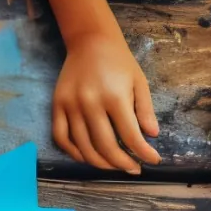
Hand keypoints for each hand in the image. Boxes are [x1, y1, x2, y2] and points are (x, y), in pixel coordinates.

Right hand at [52, 32, 161, 173]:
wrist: (90, 42)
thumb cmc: (119, 62)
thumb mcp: (139, 82)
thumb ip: (145, 110)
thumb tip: (151, 136)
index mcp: (114, 97)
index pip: (130, 136)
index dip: (143, 153)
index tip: (153, 161)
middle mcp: (90, 103)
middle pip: (105, 146)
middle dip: (122, 163)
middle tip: (133, 168)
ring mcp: (70, 105)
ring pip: (83, 147)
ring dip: (100, 163)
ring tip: (114, 166)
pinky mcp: (57, 105)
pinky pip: (61, 137)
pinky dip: (74, 152)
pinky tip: (87, 156)